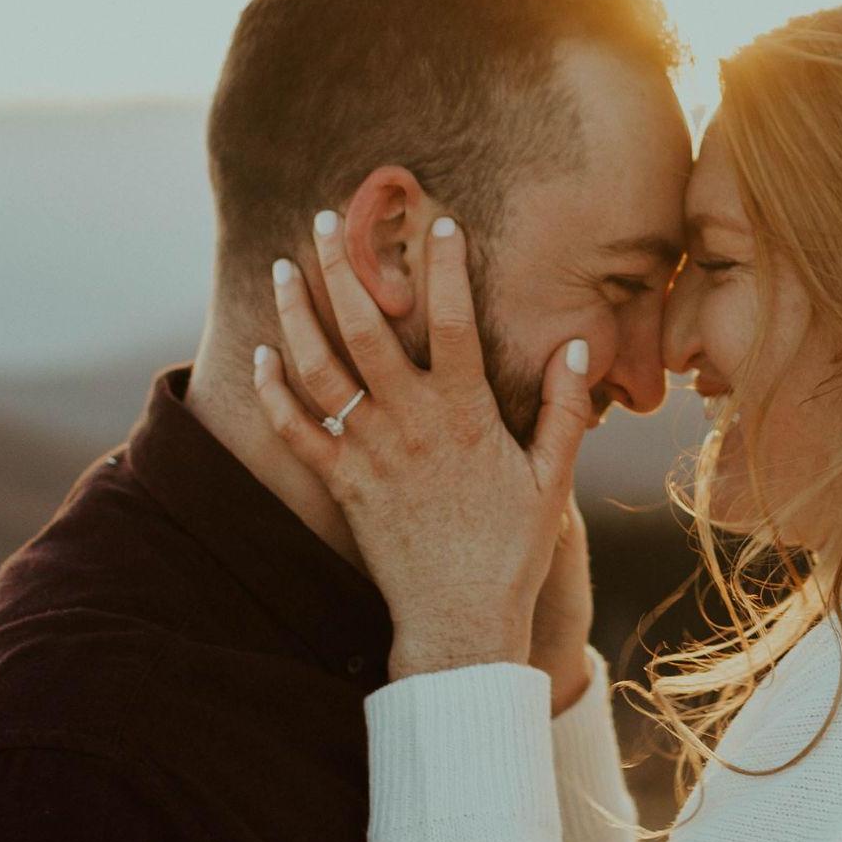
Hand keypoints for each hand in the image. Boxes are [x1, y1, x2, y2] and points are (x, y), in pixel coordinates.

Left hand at [249, 214, 596, 682]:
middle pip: (367, 327)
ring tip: (284, 267)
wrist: (458, 622)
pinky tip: (263, 354)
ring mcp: (369, 452)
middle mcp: (410, 423)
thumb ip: (565, 411)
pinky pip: (295, 429)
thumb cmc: (511, 552)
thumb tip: (578, 349)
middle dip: (344, 266)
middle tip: (325, 218)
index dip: (446, 268)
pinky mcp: (341, 483)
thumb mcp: (553, 480)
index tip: (441, 222)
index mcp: (466, 415)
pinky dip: (273, 390)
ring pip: (320, 367)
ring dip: (297, 312)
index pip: (453, 322)